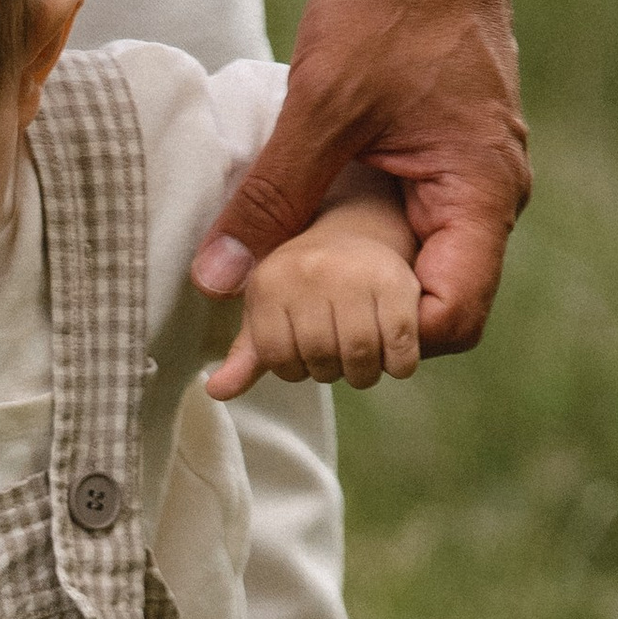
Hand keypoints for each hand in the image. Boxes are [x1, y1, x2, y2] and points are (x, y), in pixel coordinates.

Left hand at [191, 0, 531, 355]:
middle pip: (428, 311)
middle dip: (356, 331)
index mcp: (480, 193)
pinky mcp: (437, 167)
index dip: (385, 341)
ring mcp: (464, 185)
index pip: (450, 318)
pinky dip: (349, 253)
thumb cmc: (393, 2)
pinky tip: (291, 251)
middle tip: (277, 336)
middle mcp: (485, 200)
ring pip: (409, 273)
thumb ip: (274, 196)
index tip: (312, 335)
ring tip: (273, 302)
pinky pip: (398, 232)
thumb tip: (217, 281)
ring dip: (348, 294)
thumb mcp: (322, 102)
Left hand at [206, 184, 423, 399]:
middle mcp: (309, 272)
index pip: (277, 359)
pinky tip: (393, 351)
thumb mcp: (269, 308)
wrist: (360, 228)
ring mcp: (354, 275)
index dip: (294, 368)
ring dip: (364, 373)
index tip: (305, 352)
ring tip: (363, 354)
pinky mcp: (397, 281)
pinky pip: (400, 350)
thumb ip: (247, 352)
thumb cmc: (307, 280)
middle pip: (319, 361)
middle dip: (330, 371)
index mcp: (270, 280)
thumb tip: (217, 390)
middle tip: (338, 353)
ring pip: (359, 360)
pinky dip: (399, 365)